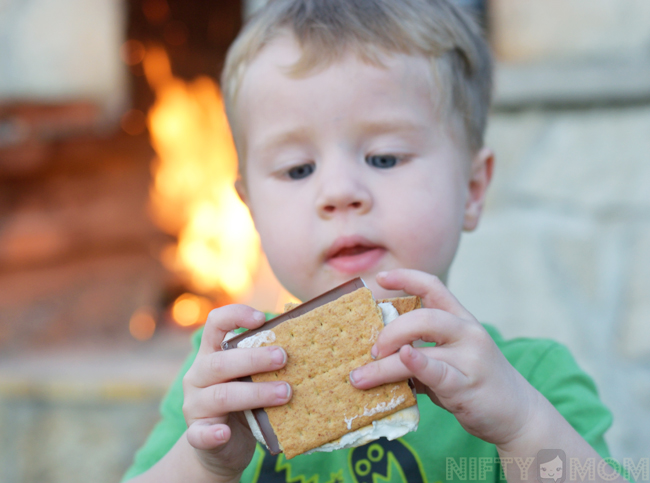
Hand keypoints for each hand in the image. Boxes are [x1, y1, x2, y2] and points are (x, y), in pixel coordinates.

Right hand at [181, 305, 291, 479]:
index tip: (262, 319)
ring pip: (221, 396)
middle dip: (254, 358)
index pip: (215, 323)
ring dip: (255, 393)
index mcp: (211, 354)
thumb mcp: (251, 379)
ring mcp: (195, 406)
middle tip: (283, 358)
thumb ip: (265, 364)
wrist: (222, 448)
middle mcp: (197, 376)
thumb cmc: (244, 405)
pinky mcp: (197, 434)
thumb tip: (306, 342)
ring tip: (285, 393)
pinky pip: (200, 434)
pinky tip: (225, 433)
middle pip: (220, 362)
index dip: (235, 316)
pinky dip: (212, 434)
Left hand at [349, 269, 539, 447]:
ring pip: (420, 349)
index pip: (433, 286)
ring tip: (361, 376)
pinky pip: (437, 372)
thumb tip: (375, 355)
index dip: (406, 277)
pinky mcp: (467, 385)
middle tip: (372, 351)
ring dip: (384, 364)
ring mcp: (469, 358)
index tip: (380, 279)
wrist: (518, 415)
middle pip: (423, 317)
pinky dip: (417, 365)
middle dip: (390, 331)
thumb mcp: (450, 359)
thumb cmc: (475, 384)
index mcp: (461, 320)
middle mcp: (467, 333)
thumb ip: (421, 351)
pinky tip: (403, 360)